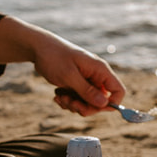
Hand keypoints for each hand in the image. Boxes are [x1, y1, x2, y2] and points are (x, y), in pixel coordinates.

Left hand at [0, 16, 125, 116]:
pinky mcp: (76, 84)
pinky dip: (68, 101)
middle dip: (85, 106)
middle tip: (70, 103)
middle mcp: (96, 76)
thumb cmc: (54, 57)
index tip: (93, 108)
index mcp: (100, 70)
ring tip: (60, 96)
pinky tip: (57, 94)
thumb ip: (87, 90)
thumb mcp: (69, 75)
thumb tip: (105, 104)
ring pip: (88, 103)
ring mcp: (86, 80)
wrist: (38, 48)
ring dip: (74, 104)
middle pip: (102, 101)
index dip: (111, 103)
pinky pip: (78, 100)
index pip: (118, 91)